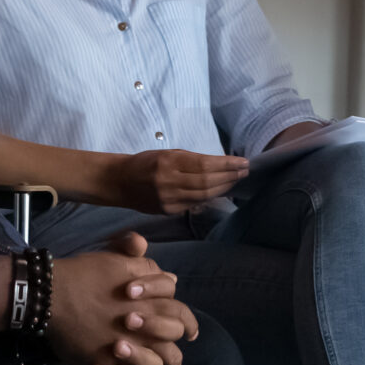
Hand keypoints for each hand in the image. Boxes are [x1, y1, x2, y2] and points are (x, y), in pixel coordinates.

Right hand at [48, 232, 198, 364]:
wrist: (51, 293)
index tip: (190, 334)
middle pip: (171, 353)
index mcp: (152, 305)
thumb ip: (147, 267)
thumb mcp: (119, 260)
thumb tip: (172, 279)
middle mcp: (143, 331)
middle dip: (173, 363)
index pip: (182, 318)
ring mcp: (121, 351)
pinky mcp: (100, 364)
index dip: (189, 325)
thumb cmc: (85, 274)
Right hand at [112, 148, 250, 213]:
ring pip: (203, 195)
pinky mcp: (167, 211)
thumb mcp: (167, 153)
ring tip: (237, 179)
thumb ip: (191, 160)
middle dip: (229, 176)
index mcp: (168, 163)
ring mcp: (168, 199)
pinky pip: (194, 204)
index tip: (243, 162)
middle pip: (206, 181)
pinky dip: (210, 196)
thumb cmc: (146, 162)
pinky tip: (220, 190)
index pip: (204, 165)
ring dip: (223, 187)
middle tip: (245, 171)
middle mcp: (168, 182)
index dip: (226, 164)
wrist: (119, 182)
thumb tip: (219, 164)